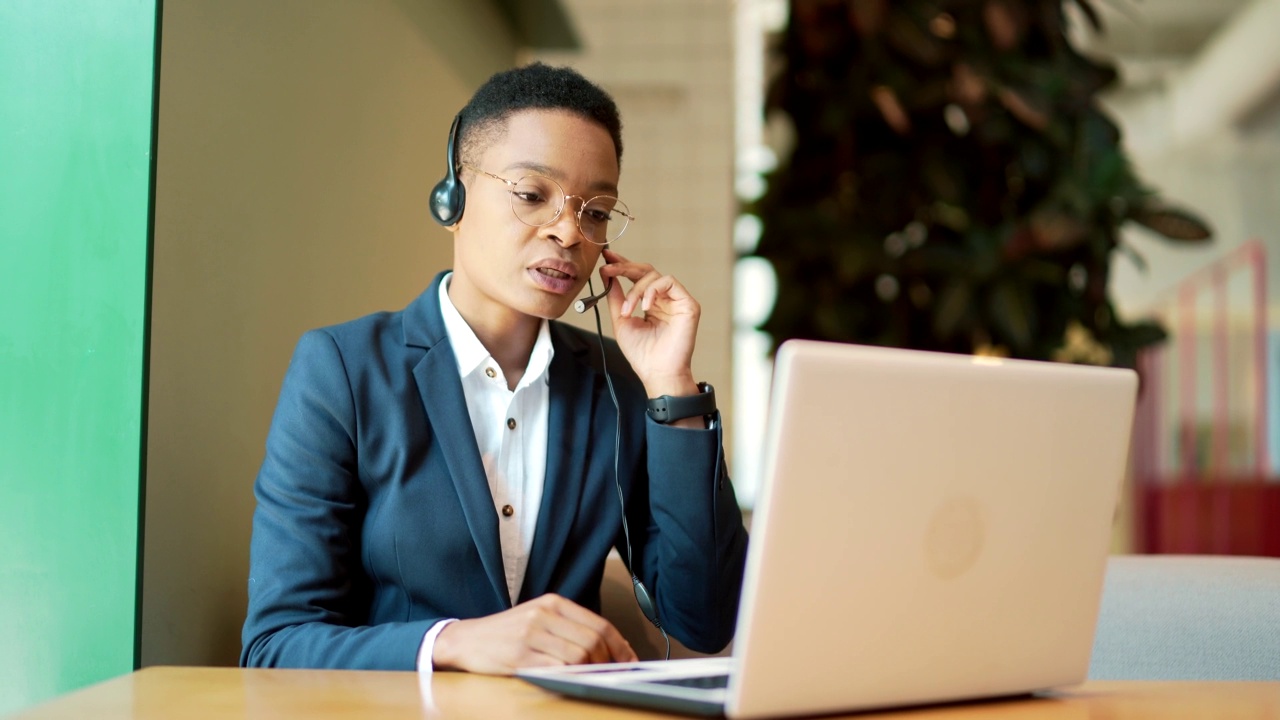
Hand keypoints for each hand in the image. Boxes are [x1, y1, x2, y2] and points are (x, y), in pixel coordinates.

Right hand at [431, 594, 637, 674]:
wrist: (466, 639)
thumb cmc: (506, 633)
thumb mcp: (539, 619)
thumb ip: (570, 629)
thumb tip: (609, 649)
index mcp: (553, 603)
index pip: (599, 624)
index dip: (620, 646)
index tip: (630, 661)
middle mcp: (544, 614)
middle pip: (593, 641)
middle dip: (609, 662)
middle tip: (614, 675)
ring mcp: (532, 634)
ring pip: (578, 655)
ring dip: (591, 672)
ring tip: (593, 679)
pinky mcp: (520, 655)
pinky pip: (556, 669)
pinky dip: (570, 677)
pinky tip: (572, 681)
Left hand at [599, 249, 699, 398]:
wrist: (658, 373)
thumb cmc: (642, 354)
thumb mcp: (621, 322)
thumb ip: (616, 298)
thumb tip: (607, 276)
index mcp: (650, 303)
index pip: (636, 277)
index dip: (622, 264)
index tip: (606, 257)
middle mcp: (664, 299)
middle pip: (645, 270)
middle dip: (624, 267)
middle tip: (608, 269)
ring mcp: (676, 300)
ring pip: (654, 275)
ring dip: (636, 290)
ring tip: (627, 310)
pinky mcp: (688, 303)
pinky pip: (669, 282)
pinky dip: (653, 290)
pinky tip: (645, 307)